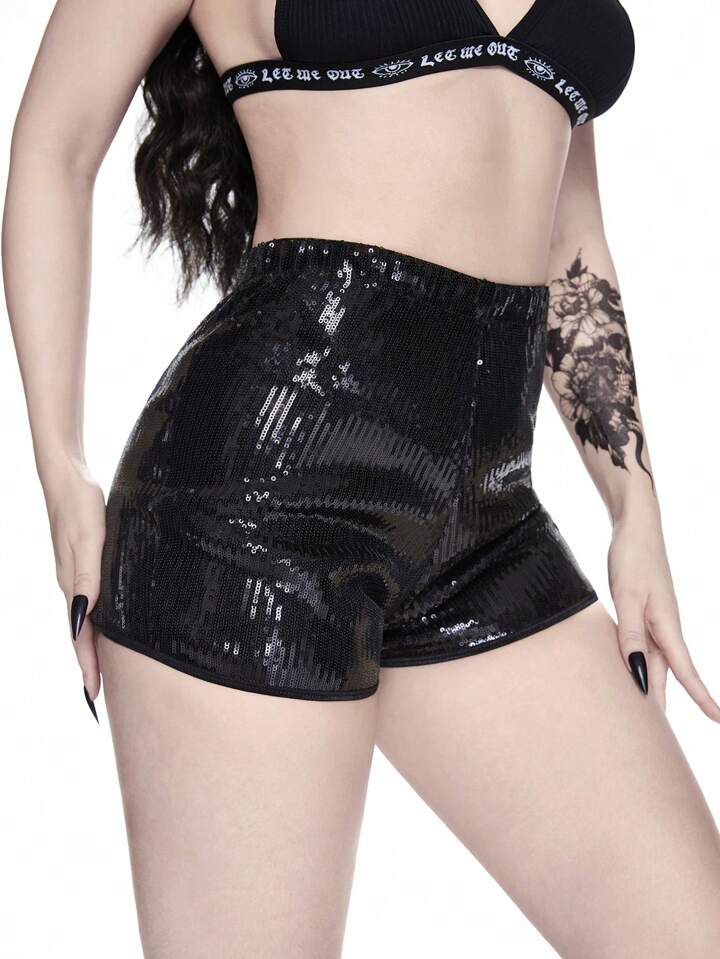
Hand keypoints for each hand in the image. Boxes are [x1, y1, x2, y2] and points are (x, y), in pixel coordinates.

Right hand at [42, 455, 105, 721]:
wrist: (66, 477)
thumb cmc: (81, 504)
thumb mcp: (88, 537)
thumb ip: (88, 575)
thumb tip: (86, 614)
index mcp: (74, 584)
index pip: (80, 634)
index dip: (87, 665)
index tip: (92, 694)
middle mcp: (72, 584)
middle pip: (80, 634)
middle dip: (89, 665)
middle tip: (97, 696)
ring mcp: (75, 574)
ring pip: (84, 620)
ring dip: (91, 647)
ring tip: (100, 672)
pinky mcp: (81, 564)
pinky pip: (88, 602)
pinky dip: (94, 623)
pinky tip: (104, 626)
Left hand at [608, 513, 719, 721]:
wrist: (634, 528)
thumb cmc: (632, 558)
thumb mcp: (627, 597)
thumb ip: (630, 635)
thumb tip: (639, 675)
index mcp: (667, 626)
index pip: (685, 671)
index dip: (701, 696)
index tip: (719, 720)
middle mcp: (664, 627)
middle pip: (666, 674)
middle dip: (664, 703)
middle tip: (656, 739)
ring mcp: (653, 619)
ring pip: (651, 661)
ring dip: (648, 685)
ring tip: (639, 714)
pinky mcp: (641, 612)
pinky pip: (640, 645)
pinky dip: (636, 662)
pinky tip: (628, 671)